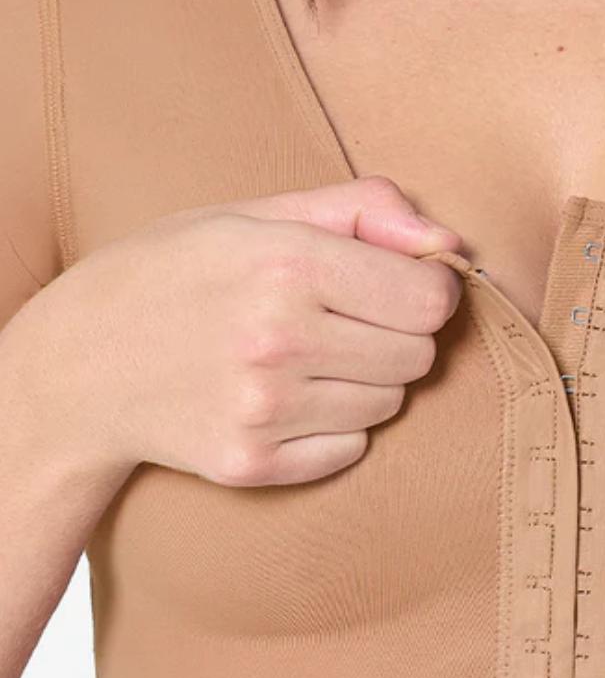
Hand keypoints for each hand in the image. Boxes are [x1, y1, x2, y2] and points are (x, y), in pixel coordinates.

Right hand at [26, 177, 464, 486]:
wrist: (81, 363)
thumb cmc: (177, 273)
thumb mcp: (256, 214)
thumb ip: (363, 211)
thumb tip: (450, 243)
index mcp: (286, 265)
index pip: (429, 300)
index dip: (424, 290)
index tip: (393, 286)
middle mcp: (277, 341)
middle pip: (417, 356)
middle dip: (395, 336)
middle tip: (339, 322)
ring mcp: (263, 411)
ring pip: (388, 405)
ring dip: (365, 382)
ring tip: (303, 359)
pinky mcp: (253, 465)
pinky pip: (350, 450)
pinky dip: (332, 428)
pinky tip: (282, 400)